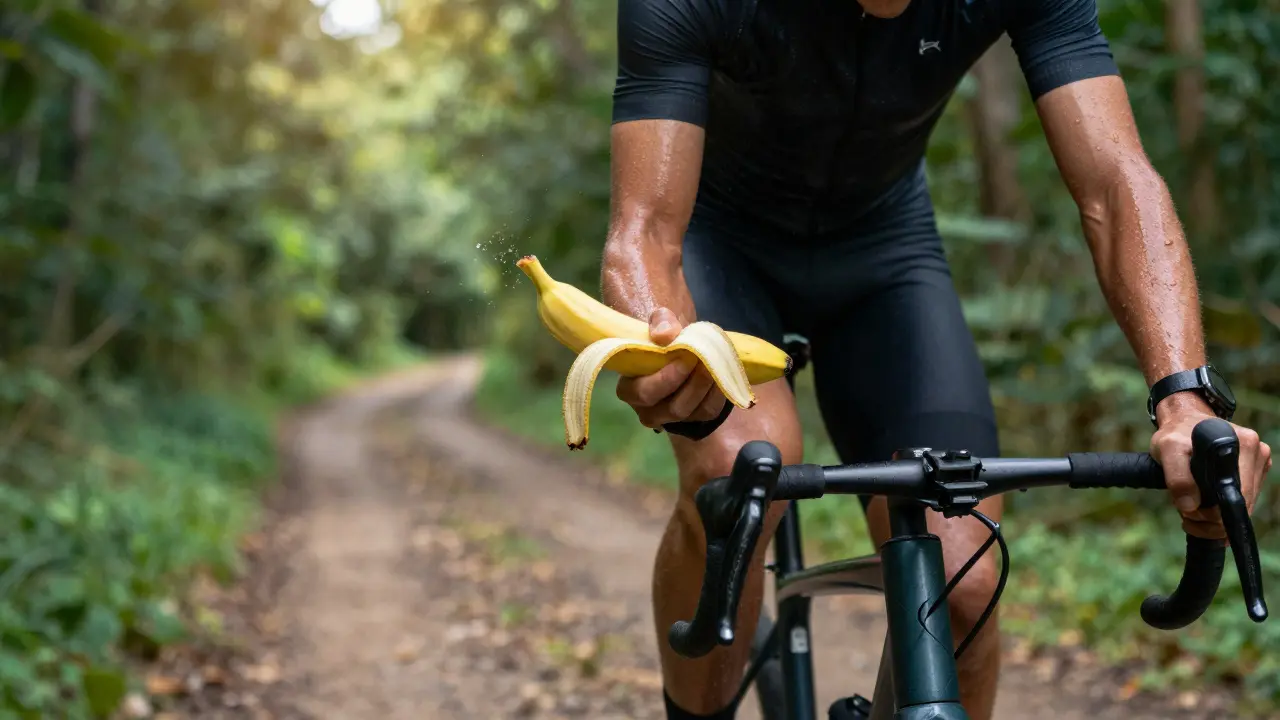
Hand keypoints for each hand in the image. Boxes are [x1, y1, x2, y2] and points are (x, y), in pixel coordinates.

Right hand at [615, 307, 726, 428]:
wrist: (682, 347)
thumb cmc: (665, 336)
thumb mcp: (660, 321)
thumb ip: (660, 322)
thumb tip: (665, 335)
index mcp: (629, 388)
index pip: (642, 394)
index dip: (665, 379)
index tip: (684, 356)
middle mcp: (647, 409)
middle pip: (671, 408)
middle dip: (692, 385)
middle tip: (704, 360)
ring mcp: (671, 418)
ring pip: (692, 411)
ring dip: (705, 387)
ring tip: (714, 363)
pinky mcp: (694, 419)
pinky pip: (708, 411)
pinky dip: (718, 393)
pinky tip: (721, 373)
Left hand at [1150, 395, 1272, 538]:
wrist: (1183, 420)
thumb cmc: (1176, 434)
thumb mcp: (1167, 450)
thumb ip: (1177, 478)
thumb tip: (1190, 506)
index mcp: (1244, 445)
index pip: (1236, 498)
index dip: (1213, 515)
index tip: (1189, 514)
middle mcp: (1257, 452)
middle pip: (1242, 506)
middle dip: (1212, 518)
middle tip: (1186, 512)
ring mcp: (1258, 461)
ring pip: (1243, 506)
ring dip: (1215, 516)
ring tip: (1191, 506)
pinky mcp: (1255, 470)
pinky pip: (1242, 499)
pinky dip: (1222, 508)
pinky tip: (1203, 501)